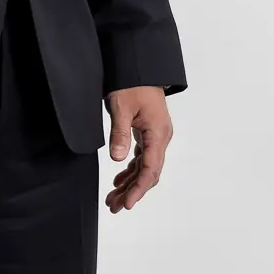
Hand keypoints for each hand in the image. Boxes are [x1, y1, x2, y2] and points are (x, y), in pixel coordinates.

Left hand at [104, 86, 171, 212]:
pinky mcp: (149, 132)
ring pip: (145, 167)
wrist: (140, 66)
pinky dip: (131, 170)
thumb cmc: (132, 83)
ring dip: (130, 183)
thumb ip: (120, 133)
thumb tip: (117, 159)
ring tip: (112, 198)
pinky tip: (119, 180)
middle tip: (113, 206)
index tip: (126, 204)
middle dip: (132, 191)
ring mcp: (156, 135)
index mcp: (158, 133)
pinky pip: (143, 157)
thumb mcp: (122, 107)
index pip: (150, 169)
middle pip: (149, 172)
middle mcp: (161, 137)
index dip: (138, 189)